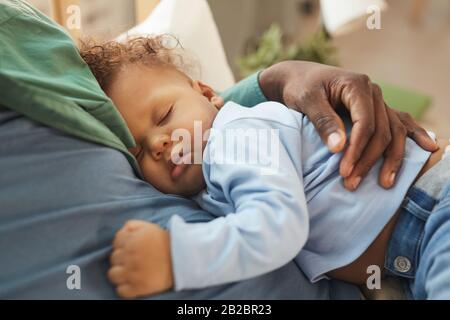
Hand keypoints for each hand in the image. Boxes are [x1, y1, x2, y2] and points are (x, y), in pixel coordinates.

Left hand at [108, 220, 172, 298]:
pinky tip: (132, 283)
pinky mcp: (138, 288)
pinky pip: (121, 291)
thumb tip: (122, 231)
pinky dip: (125, 288)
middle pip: (113, 258)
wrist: (183, 259)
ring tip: (129, 272)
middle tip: (132, 259)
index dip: (122, 244)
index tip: (130, 248)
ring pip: (113, 275)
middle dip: (121, 258)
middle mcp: (130, 257)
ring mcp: (133, 273)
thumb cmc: (166, 242)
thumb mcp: (150, 227)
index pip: (116, 242)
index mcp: (132, 241)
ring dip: (120, 273)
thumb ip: (132, 225)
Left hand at [259, 61, 437, 189]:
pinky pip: (399, 122)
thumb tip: (339, 147)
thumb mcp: (307, 101)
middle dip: (368, 160)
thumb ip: (323, 122)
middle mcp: (373, 92)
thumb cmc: (300, 88)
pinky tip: (429, 147)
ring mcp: (378, 101)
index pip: (365, 123)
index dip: (357, 149)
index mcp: (357, 86)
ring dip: (390, 158)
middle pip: (381, 131)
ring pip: (393, 132)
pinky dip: (413, 135)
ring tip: (385, 183)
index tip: (344, 170)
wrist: (299, 78)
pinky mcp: (376, 109)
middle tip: (351, 183)